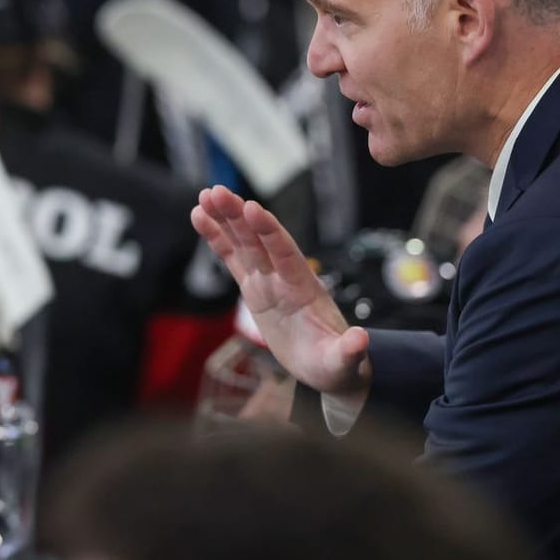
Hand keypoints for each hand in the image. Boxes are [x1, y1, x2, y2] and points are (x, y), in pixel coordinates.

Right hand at [191, 186, 371, 395]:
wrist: (327, 367)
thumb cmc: (336, 365)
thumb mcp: (343, 363)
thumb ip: (349, 350)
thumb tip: (360, 339)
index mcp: (304, 289)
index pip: (285, 254)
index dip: (269, 232)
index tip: (252, 208)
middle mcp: (284, 278)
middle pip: (259, 240)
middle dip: (239, 216)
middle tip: (216, 192)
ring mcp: (268, 280)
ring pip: (244, 243)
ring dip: (225, 219)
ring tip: (204, 195)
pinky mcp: (254, 288)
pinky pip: (232, 259)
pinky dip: (216, 238)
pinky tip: (199, 217)